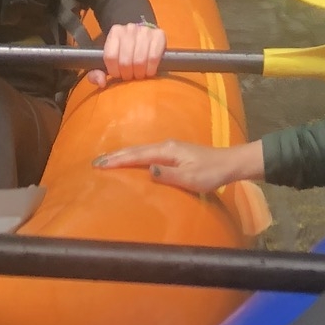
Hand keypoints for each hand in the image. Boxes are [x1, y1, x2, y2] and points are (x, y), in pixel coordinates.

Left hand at [88, 23, 167, 86]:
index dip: (114, 71)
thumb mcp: (108, 59)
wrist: (142, 36)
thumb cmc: (123, 51)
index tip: (118, 74)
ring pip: (140, 61)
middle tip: (130, 75)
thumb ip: (97, 72)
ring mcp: (145, 31)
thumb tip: (101, 82)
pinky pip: (154, 58)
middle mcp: (130, 28)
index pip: (111, 57)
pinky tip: (148, 70)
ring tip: (139, 73)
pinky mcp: (159, 35)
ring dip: (139, 73)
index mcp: (115, 32)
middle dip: (127, 74)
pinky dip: (151, 69)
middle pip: (126, 61)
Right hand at [93, 138, 264, 193]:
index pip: (137, 156)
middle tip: (95, 162)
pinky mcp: (173, 153)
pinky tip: (131, 160)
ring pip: (140, 150)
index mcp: (167, 151)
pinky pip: (147, 153)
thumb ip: (169, 175)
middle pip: (135, 150)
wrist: (229, 163)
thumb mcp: (191, 179)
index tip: (100, 164)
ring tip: (107, 160)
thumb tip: (148, 170)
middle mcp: (165, 146)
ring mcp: (169, 148)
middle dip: (115, 155)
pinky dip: (134, 156)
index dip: (118, 160)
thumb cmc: (211, 173)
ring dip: (123, 155)